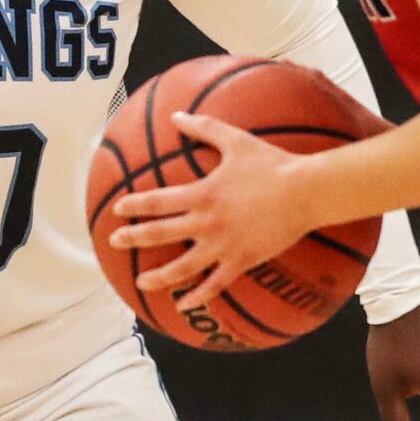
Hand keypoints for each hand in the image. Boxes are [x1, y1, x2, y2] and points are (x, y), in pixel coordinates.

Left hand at [107, 110, 312, 310]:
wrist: (305, 192)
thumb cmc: (270, 163)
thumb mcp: (235, 141)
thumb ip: (203, 129)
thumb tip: (176, 116)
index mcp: (202, 194)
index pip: (157, 201)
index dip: (134, 206)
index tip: (117, 211)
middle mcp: (207, 222)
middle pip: (161, 233)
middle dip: (134, 238)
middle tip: (115, 242)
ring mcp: (223, 245)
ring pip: (183, 267)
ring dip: (159, 276)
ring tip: (141, 282)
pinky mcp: (242, 261)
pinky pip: (216, 284)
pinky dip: (198, 296)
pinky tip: (184, 304)